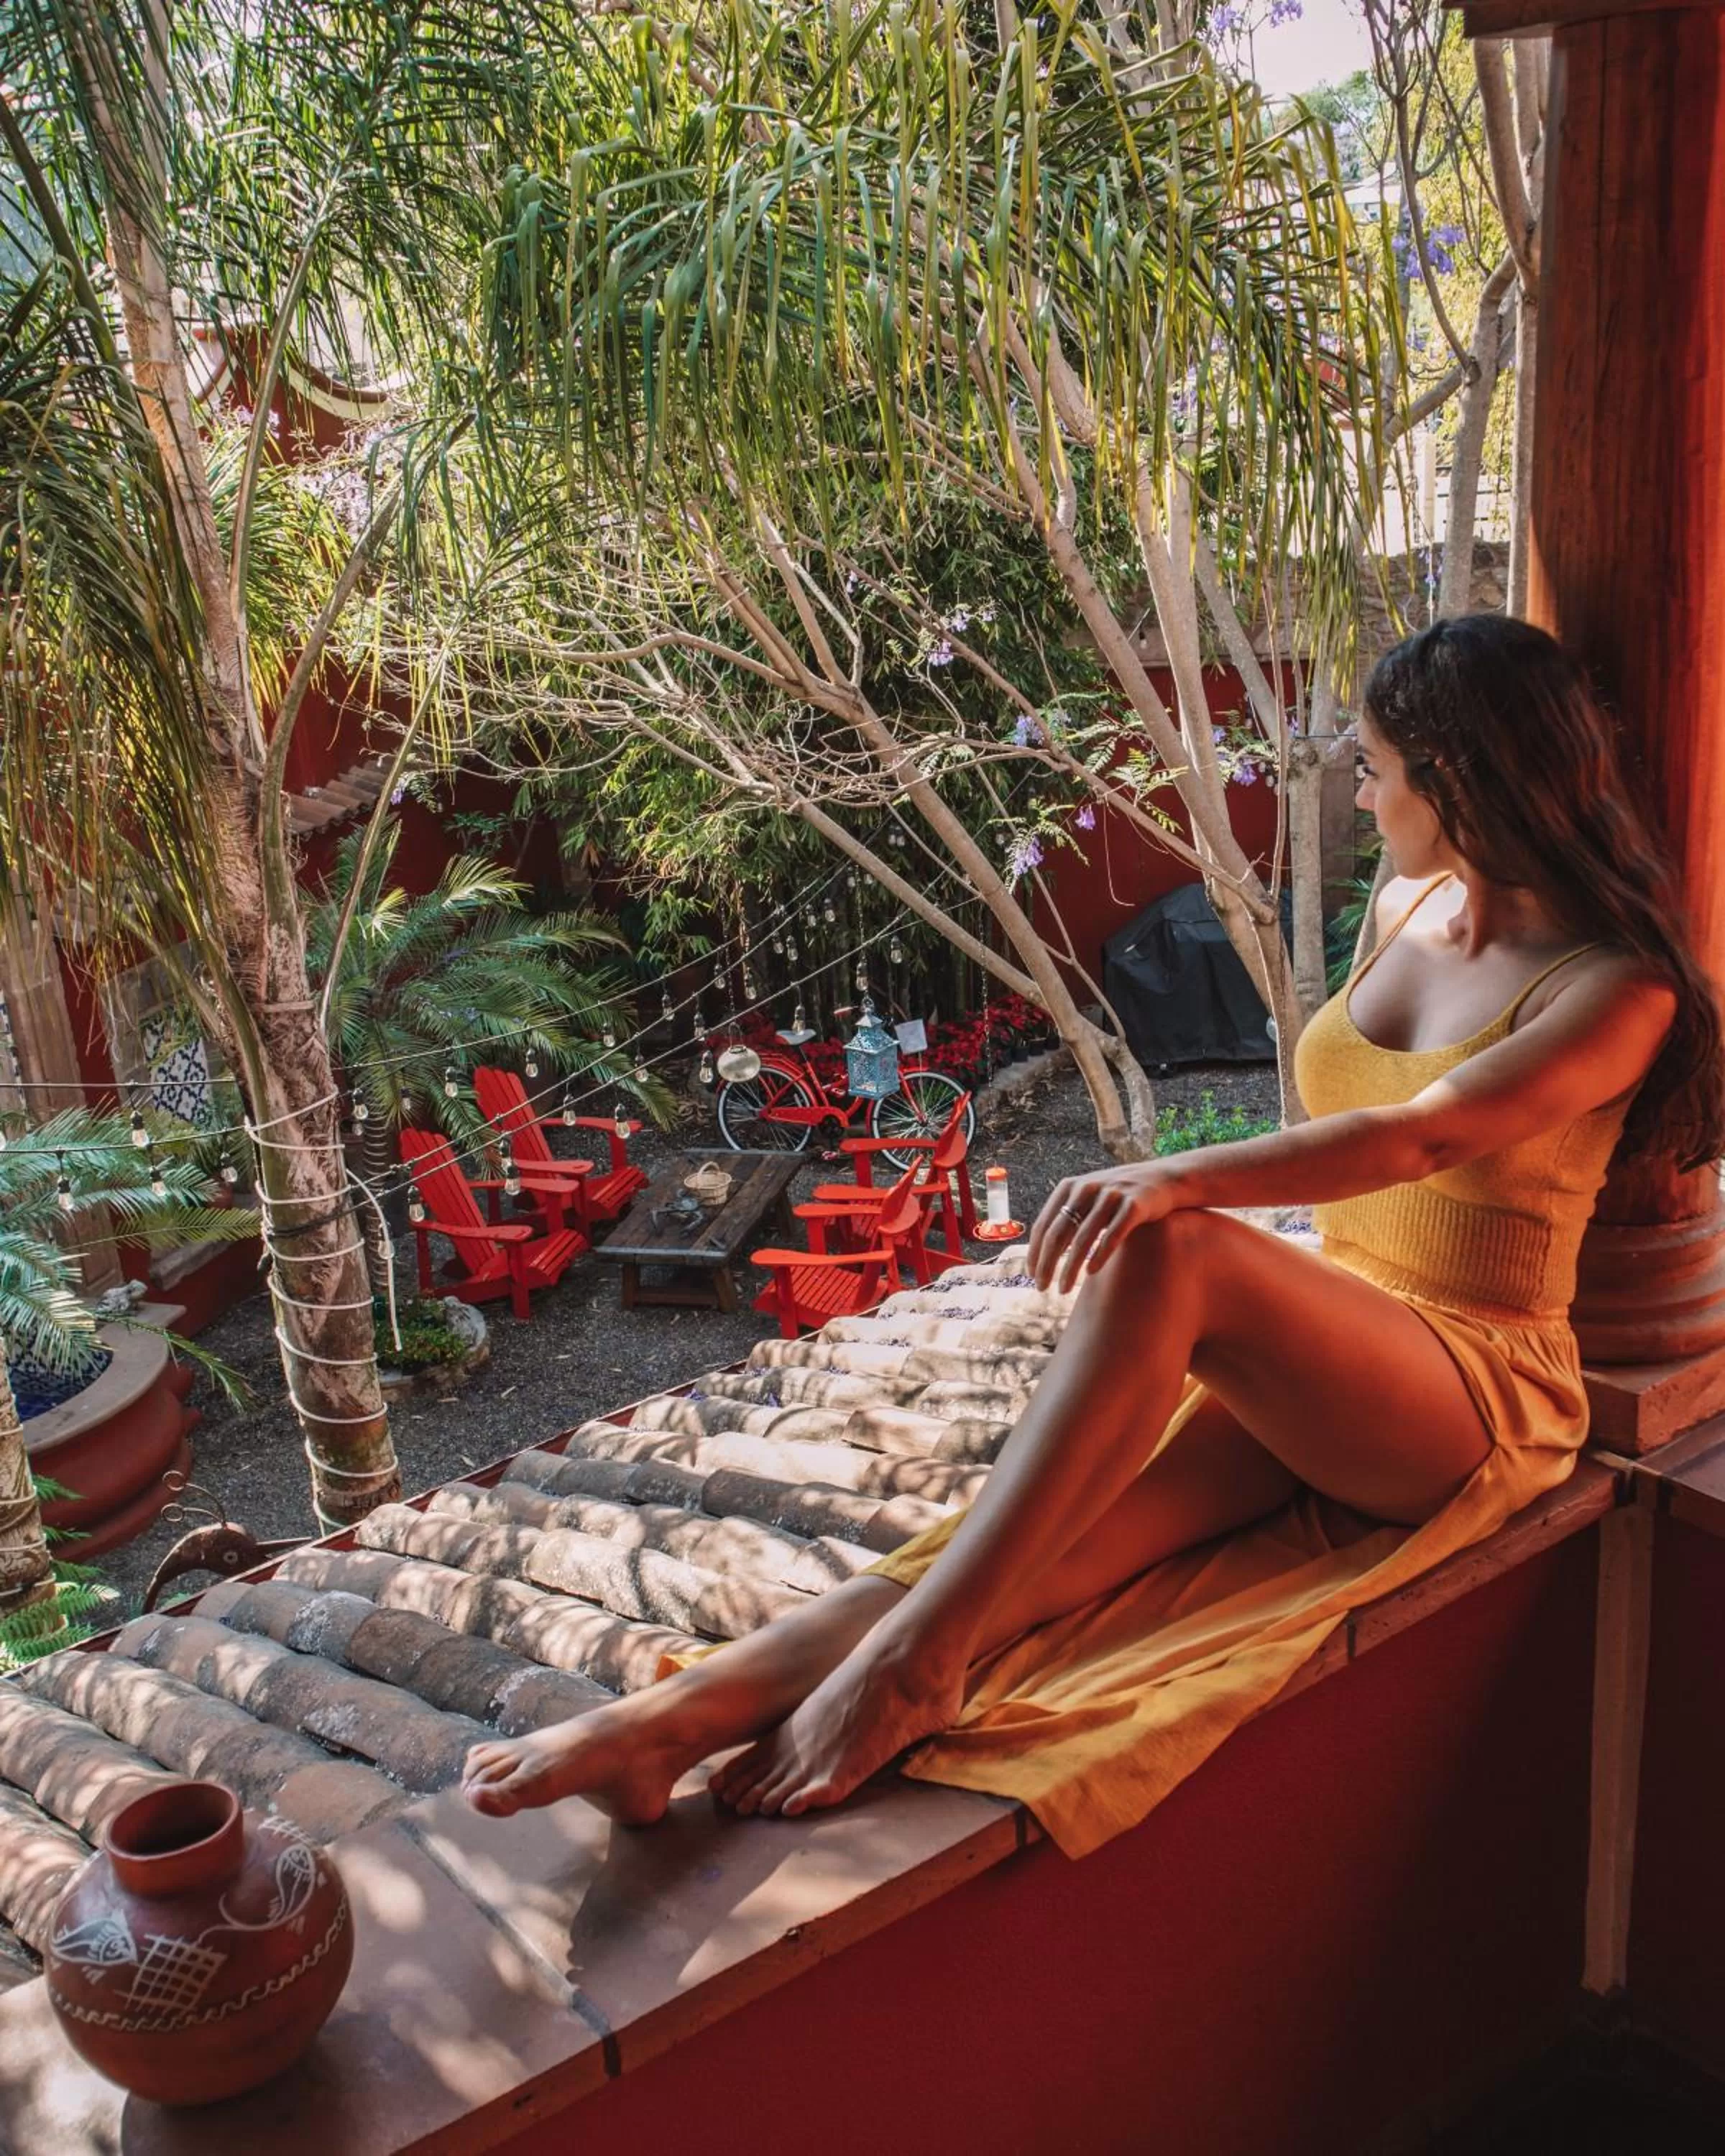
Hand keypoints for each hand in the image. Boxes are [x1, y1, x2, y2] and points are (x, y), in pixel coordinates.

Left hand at [1027, 1165, 1178, 1294]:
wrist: (1162, 1179)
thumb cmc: (1118, 1195)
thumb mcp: (1088, 1199)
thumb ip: (1067, 1218)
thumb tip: (1041, 1252)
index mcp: (1069, 1187)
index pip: (1044, 1225)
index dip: (1035, 1252)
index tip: (1031, 1276)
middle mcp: (1087, 1188)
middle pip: (1058, 1233)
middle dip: (1047, 1264)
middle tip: (1042, 1288)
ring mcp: (1111, 1196)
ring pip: (1083, 1237)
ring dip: (1070, 1267)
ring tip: (1063, 1289)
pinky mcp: (1134, 1205)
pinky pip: (1113, 1234)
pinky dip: (1099, 1255)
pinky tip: (1090, 1273)